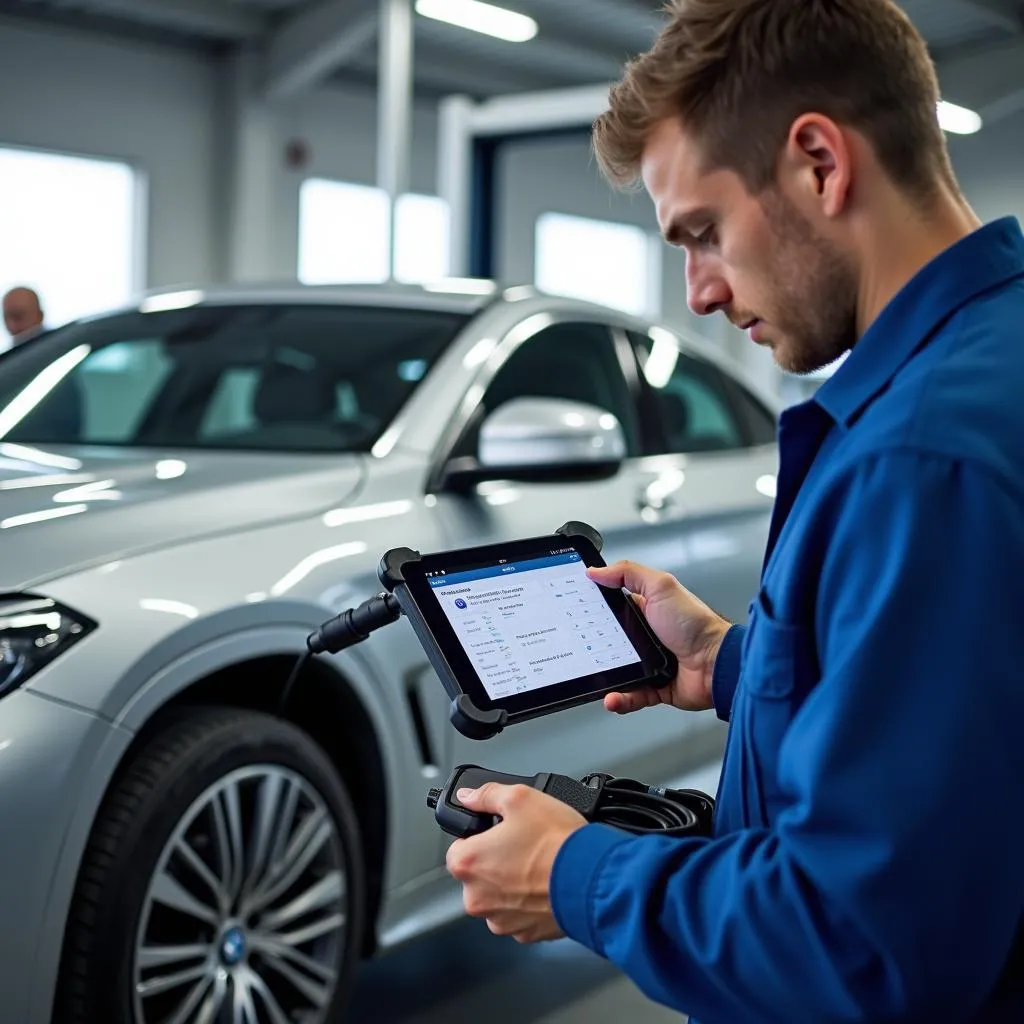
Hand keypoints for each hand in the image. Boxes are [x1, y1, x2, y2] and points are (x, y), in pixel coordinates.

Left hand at [445, 783, 586, 943]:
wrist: (592, 879)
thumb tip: (469, 796)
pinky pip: (520, 914)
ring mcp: (502, 920)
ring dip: (512, 884)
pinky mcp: (526, 933)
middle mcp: (478, 898)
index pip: (456, 849)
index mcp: (469, 864)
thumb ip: (487, 795)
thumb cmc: (556, 842)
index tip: (495, 834)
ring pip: (499, 896)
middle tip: (522, 845)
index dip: (477, 837)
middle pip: (478, 875)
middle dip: (496, 861)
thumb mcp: (520, 798)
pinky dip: (530, 902)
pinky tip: (547, 883)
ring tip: (538, 864)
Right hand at [587, 561, 730, 713]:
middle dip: (592, 647)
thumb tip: (596, 571)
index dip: (593, 609)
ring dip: (603, 678)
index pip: (612, 607)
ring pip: (616, 671)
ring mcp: (649, 663)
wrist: (717, 663)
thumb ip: (628, 574)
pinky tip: (612, 697)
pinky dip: (620, 699)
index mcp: (646, 610)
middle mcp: (646, 636)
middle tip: (578, 649)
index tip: (573, 611)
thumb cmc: (696, 624)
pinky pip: (630, 695)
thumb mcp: (661, 587)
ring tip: (592, 679)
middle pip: (608, 642)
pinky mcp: (654, 687)